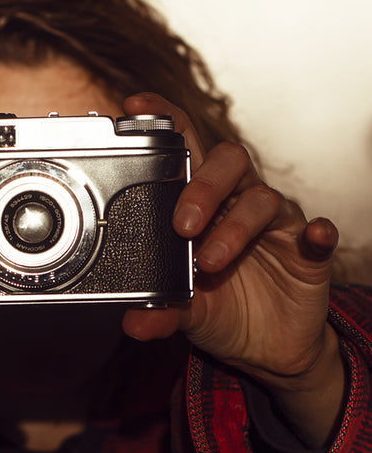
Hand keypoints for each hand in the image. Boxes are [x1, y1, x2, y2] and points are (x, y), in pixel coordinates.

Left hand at [120, 93, 343, 447]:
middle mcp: (237, 202)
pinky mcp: (307, 251)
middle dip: (203, 187)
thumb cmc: (221, 307)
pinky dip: (317, 233)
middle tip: (181, 226)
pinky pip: (318, 233)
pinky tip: (313, 236)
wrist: (265, 345)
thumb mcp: (184, 311)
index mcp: (200, 204)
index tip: (134, 107)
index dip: (165, 121)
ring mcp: (274, 224)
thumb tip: (133, 323)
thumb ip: (160, 309)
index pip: (185, 149)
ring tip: (210, 262)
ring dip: (236, 227)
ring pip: (262, 200)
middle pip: (228, 163)